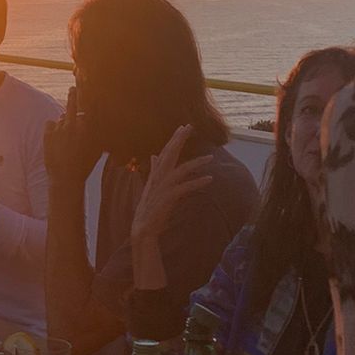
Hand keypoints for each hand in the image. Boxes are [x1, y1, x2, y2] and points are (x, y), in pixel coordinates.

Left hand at [45, 87, 102, 194]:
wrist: (66, 179)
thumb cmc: (85, 164)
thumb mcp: (97, 147)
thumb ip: (97, 130)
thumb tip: (97, 116)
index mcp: (89, 127)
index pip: (88, 102)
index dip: (86, 90)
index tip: (85, 79)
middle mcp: (75, 124)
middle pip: (73, 101)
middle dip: (74, 93)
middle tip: (74, 88)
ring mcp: (60, 128)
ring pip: (62, 116)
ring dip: (65, 121)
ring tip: (67, 135)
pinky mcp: (48, 134)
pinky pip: (50, 124)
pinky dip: (53, 129)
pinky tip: (57, 140)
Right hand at [129, 125, 213, 281]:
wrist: (143, 228)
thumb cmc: (149, 208)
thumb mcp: (152, 185)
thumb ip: (154, 169)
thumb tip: (154, 155)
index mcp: (156, 174)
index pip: (166, 151)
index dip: (175, 139)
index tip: (183, 127)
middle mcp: (158, 177)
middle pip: (170, 153)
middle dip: (179, 139)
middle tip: (189, 126)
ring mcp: (163, 187)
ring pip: (181, 169)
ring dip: (196, 163)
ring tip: (211, 157)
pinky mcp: (168, 198)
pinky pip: (186, 187)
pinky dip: (198, 182)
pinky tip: (209, 179)